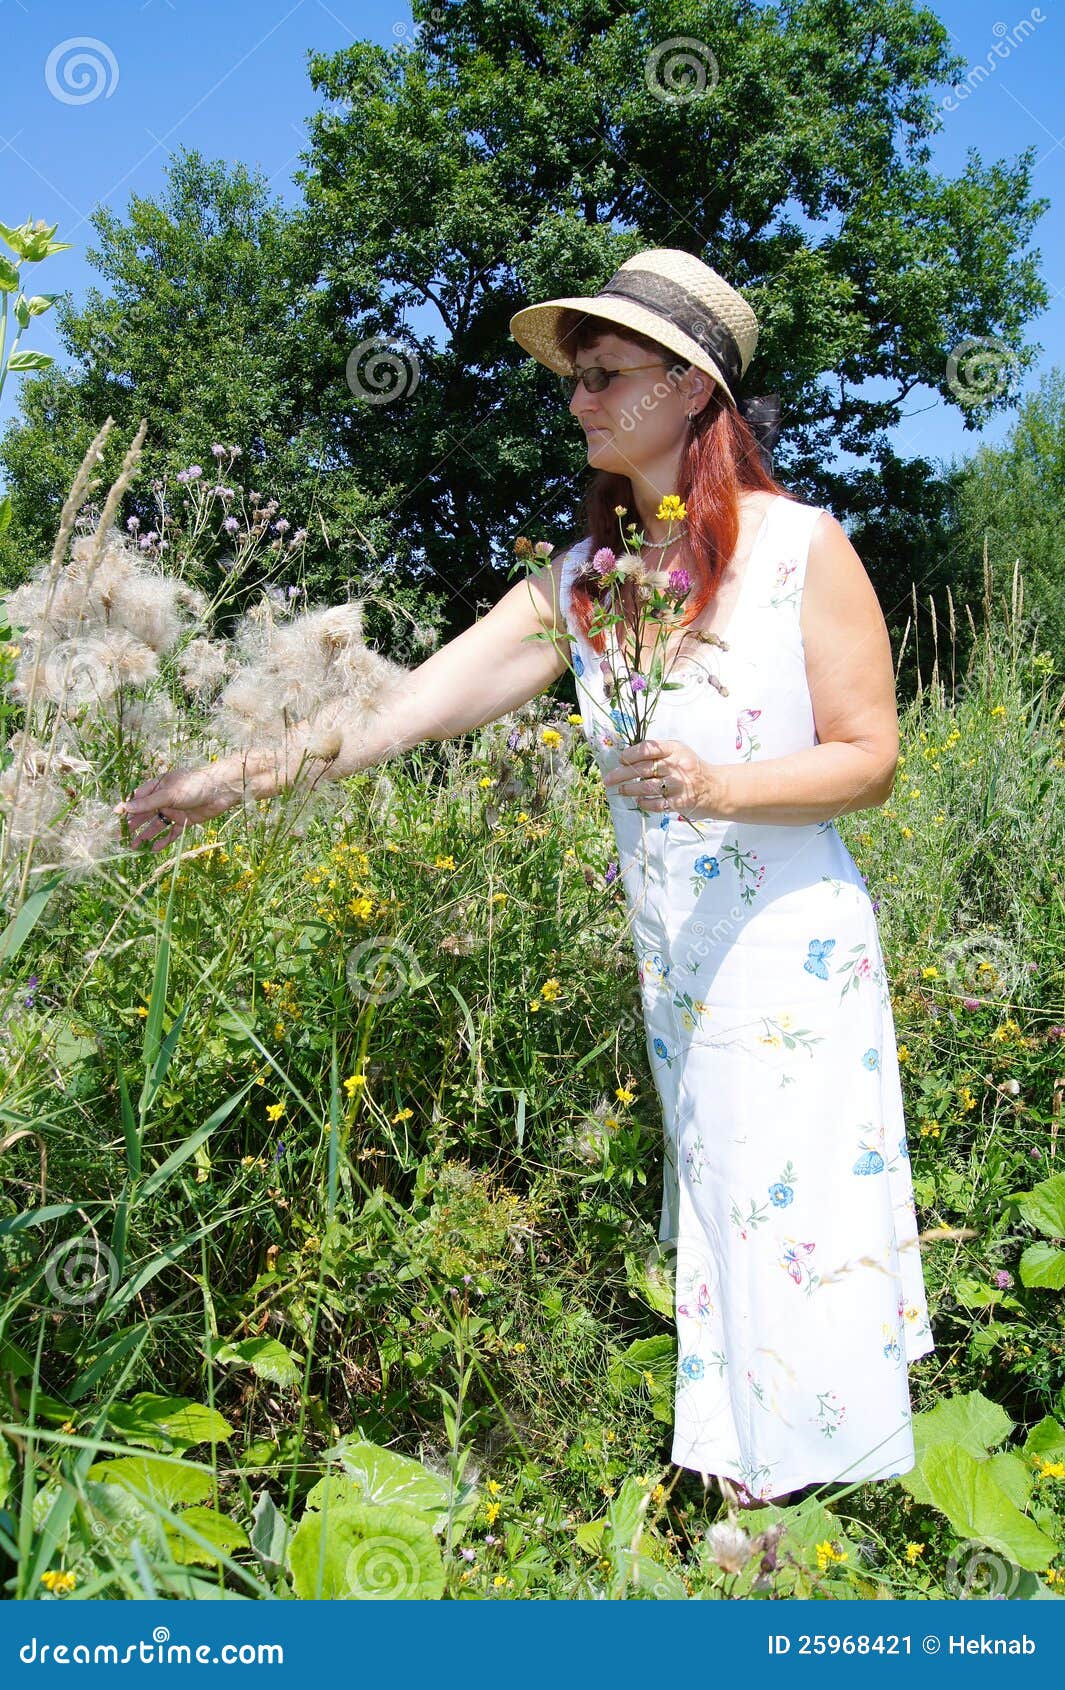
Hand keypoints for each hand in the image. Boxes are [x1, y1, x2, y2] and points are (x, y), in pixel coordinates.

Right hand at [116, 758, 243, 851]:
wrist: (222, 791)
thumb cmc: (194, 785)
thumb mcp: (168, 794)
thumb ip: (147, 803)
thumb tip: (124, 808)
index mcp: (158, 787)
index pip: (138, 798)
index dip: (128, 808)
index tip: (116, 818)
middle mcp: (164, 799)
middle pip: (146, 813)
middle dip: (134, 825)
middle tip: (121, 837)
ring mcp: (175, 811)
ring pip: (156, 825)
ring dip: (145, 834)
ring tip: (133, 846)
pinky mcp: (185, 821)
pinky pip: (172, 833)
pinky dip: (163, 840)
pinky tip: (153, 849)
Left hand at [602, 737, 726, 816]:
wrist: (716, 788)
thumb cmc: (691, 769)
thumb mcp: (679, 753)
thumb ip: (658, 753)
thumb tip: (626, 759)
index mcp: (676, 749)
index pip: (649, 748)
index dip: (631, 754)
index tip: (620, 759)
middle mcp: (678, 765)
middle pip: (643, 769)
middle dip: (622, 774)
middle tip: (608, 779)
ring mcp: (680, 785)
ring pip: (647, 787)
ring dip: (630, 790)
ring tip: (621, 791)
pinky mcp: (681, 802)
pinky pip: (656, 804)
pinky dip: (644, 803)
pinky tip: (638, 801)